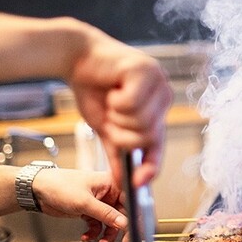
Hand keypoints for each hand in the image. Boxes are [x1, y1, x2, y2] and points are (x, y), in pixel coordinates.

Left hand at [31, 168, 126, 241]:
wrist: (38, 190)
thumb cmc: (59, 185)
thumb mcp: (85, 202)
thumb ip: (106, 214)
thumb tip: (123, 223)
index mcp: (111, 182)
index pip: (129, 200)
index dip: (132, 216)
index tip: (132, 231)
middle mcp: (107, 192)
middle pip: (121, 214)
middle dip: (119, 230)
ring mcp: (98, 202)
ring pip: (110, 222)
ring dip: (106, 235)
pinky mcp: (89, 210)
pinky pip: (98, 225)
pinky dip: (93, 233)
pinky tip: (86, 236)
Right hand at [68, 30, 172, 187]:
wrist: (77, 58)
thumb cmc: (94, 89)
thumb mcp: (106, 127)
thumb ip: (117, 152)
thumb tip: (122, 183)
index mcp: (158, 110)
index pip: (158, 144)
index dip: (150, 165)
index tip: (138, 183)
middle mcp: (164, 96)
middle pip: (147, 136)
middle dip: (121, 132)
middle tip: (111, 115)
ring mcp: (159, 81)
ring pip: (141, 121)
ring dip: (117, 115)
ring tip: (112, 98)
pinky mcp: (147, 70)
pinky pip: (132, 103)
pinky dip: (116, 100)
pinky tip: (113, 87)